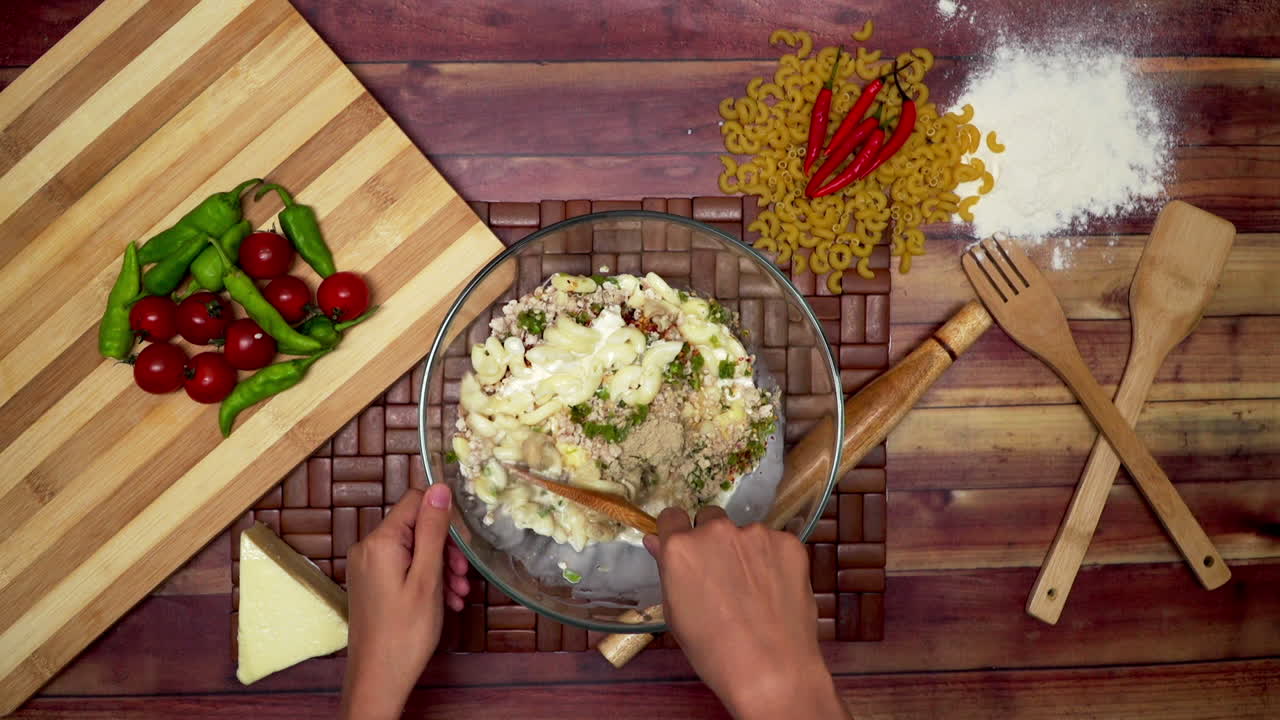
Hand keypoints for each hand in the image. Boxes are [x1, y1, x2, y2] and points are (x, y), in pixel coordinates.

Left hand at [340, 484, 470, 719]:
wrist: (378, 678)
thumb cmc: (405, 632)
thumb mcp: (427, 578)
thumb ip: (433, 530)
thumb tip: (439, 486)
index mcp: (380, 542)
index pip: (416, 501)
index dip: (443, 517)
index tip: (463, 543)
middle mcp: (368, 548)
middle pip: (415, 527)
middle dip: (445, 548)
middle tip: (464, 577)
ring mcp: (367, 567)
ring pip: (412, 550)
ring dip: (440, 567)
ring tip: (458, 595)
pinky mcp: (371, 583)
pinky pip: (403, 567)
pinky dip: (426, 579)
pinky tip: (444, 601)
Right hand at [644, 507, 848, 719]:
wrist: (772, 670)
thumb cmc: (714, 651)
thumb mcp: (677, 614)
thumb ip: (668, 570)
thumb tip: (657, 542)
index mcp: (681, 548)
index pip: (672, 517)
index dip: (678, 534)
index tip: (686, 550)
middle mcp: (717, 531)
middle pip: (710, 519)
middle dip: (713, 540)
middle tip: (723, 576)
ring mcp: (756, 534)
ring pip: (745, 534)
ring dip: (746, 552)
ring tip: (755, 592)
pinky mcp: (789, 543)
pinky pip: (775, 544)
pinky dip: (774, 561)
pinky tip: (776, 592)